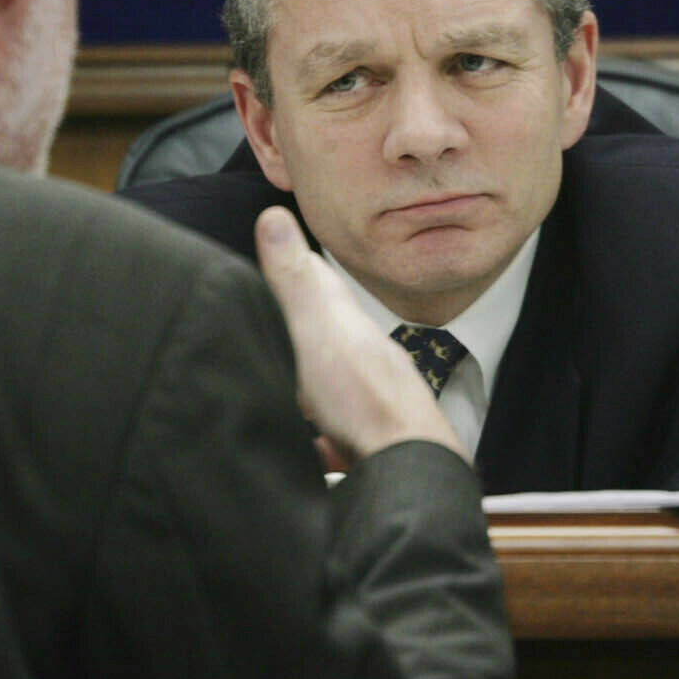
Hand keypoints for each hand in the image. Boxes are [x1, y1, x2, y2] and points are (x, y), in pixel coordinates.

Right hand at [254, 206, 466, 467]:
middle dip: (299, 318)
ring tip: (285, 374)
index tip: (277, 246)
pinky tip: (312, 442)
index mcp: (345, 322)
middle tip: (276, 306)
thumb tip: (274, 215)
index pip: (318, 280)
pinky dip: (319, 431)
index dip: (294, 264)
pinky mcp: (362, 439)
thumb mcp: (313, 328)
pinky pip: (335, 429)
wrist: (404, 463)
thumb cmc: (358, 396)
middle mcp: (360, 354)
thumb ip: (292, 280)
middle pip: (325, 328)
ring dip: (308, 374)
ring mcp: (364, 397)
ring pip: (330, 377)